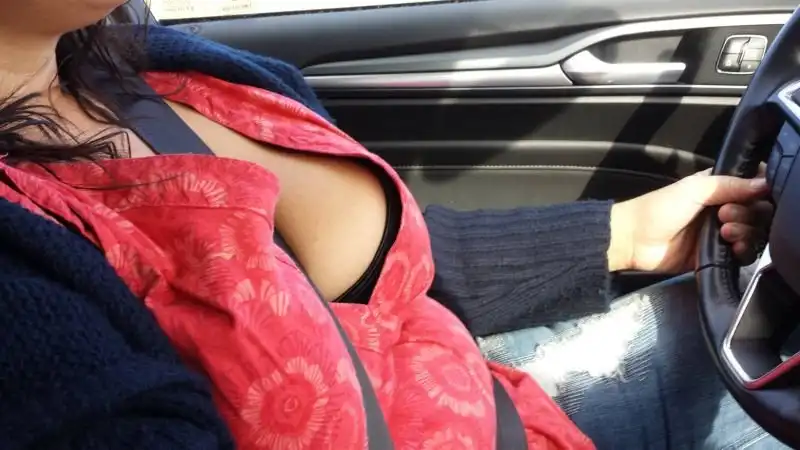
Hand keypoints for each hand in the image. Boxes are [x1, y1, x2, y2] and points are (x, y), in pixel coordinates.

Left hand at [607, 169, 772, 272]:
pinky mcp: (717, 255)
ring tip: (725, 231)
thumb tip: (765, 183)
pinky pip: (742, 254)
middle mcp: (723, 208)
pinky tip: (733, 247)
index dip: (759, 191)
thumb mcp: (694, 189)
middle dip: (748, 214)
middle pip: (758, 212)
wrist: (635, 240)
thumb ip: (729, 185)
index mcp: (718, 188)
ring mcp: (721, 233)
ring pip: (753, 232)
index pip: (753, 187)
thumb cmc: (660, 208)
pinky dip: (743, 250)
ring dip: (746, 231)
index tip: (752, 196)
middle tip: (724, 216)